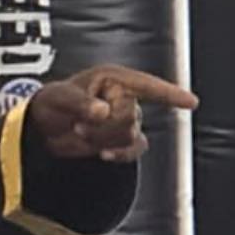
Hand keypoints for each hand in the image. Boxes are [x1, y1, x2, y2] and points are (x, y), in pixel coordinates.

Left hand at [27, 66, 196, 162]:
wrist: (42, 128)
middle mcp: (123, 97)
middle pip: (134, 117)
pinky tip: (103, 155)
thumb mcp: (61, 98)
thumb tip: (103, 111)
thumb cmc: (51, 102)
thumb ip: (82, 104)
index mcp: (113, 79)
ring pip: (130, 135)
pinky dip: (121, 154)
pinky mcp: (119, 139)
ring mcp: (123, 119)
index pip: (148, 85)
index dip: (170, 94)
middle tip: (80, 125)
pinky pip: (133, 150)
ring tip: (81, 132)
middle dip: (105, 126)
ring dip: (104, 139)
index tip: (191, 102)